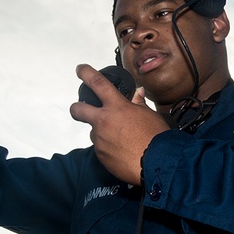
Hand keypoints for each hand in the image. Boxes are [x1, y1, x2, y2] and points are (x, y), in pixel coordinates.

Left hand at [69, 64, 168, 184]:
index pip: (97, 83)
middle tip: (80, 108)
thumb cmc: (156, 139)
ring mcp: (100, 140)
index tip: (81, 69)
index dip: (86, 73)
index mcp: (117, 107)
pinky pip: (101, 148)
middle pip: (78, 110)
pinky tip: (123, 150)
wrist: (157, 163)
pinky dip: (109, 148)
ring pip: (95, 132)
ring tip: (122, 139)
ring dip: (103, 133)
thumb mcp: (150, 115)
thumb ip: (139, 104)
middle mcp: (104, 122)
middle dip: (76, 107)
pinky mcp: (101, 156)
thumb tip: (137, 94)